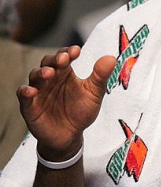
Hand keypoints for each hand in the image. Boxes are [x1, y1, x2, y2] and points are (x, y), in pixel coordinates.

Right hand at [17, 46, 115, 160]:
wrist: (70, 136)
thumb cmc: (81, 111)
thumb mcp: (94, 93)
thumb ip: (101, 76)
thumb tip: (111, 58)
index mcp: (65, 73)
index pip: (64, 56)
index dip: (68, 52)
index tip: (76, 50)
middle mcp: (50, 79)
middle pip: (48, 63)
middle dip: (55, 59)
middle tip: (64, 58)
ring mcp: (39, 91)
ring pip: (35, 76)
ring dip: (41, 73)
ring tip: (50, 73)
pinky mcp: (30, 106)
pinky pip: (23, 96)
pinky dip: (25, 92)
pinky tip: (32, 91)